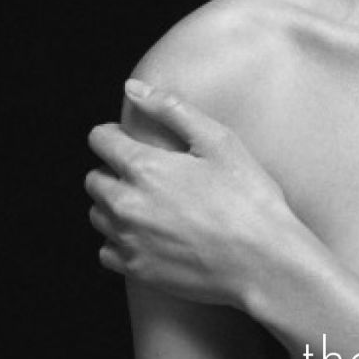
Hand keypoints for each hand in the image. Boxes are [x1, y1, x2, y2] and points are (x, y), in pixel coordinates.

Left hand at [86, 80, 296, 307]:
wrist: (265, 263)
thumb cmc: (250, 200)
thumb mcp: (220, 142)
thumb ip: (172, 110)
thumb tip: (134, 88)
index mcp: (144, 167)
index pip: (100, 140)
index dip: (114, 135)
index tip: (131, 142)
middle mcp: (127, 204)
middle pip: (94, 179)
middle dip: (113, 171)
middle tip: (148, 177)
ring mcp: (129, 240)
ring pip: (97, 215)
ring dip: (114, 206)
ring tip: (148, 206)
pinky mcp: (137, 269)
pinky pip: (106, 251)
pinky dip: (120, 241)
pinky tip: (147, 236)